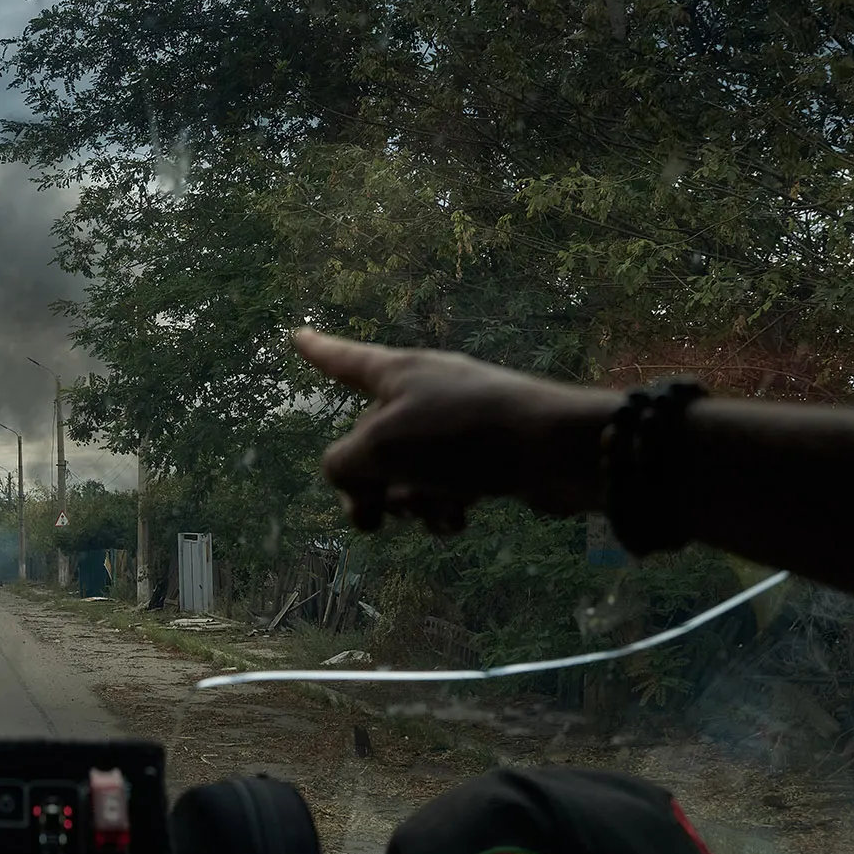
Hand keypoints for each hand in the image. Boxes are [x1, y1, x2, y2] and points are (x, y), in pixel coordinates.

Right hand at [292, 330, 621, 535]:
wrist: (555, 450)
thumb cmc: (460, 436)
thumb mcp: (378, 448)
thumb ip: (342, 463)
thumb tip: (351, 479)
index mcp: (397, 373)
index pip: (344, 359)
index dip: (318, 351)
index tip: (298, 334)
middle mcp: (426, 391)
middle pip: (371, 438)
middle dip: (366, 482)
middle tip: (366, 518)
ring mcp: (458, 423)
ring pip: (407, 469)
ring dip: (408, 500)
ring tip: (429, 510)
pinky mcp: (489, 454)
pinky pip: (446, 484)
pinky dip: (444, 506)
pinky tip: (459, 519)